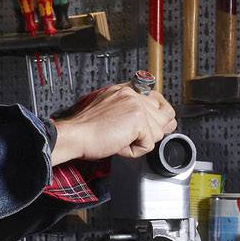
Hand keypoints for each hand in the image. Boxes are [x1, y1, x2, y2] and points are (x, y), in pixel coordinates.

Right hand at [50, 83, 176, 164]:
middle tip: (138, 138)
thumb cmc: (84, 129)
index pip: (155, 97)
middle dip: (156, 130)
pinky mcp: (138, 120)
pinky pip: (148, 145)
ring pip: (158, 131)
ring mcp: (136, 105)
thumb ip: (125, 110)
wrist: (74, 135)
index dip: (158, 113)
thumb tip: (145, 123)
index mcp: (124, 90)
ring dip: (141, 142)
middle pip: (165, 113)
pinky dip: (135, 151)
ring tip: (120, 140)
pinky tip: (119, 145)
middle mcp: (132, 93)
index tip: (155, 122)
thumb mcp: (106, 110)